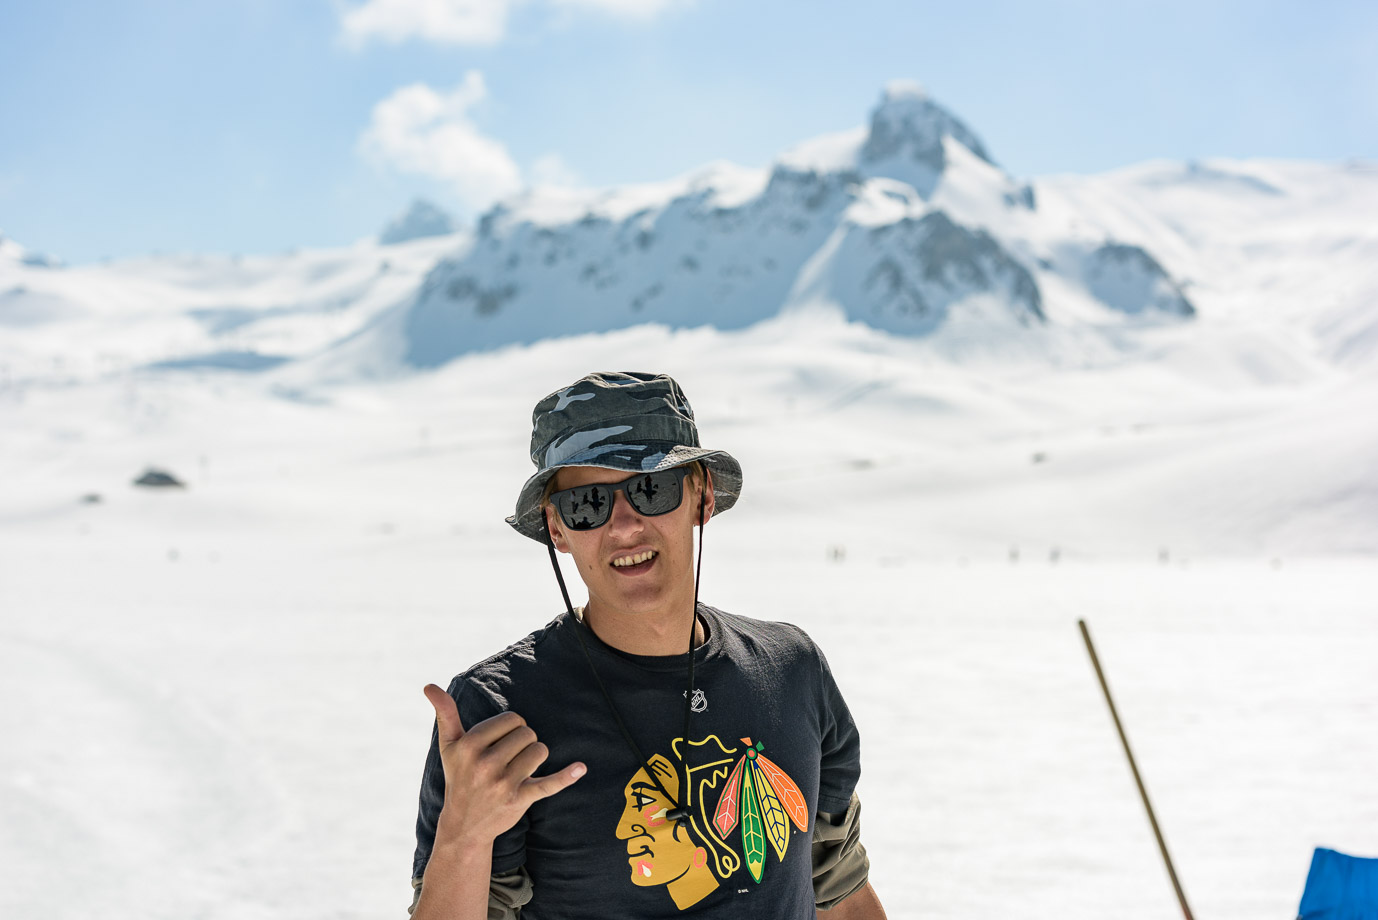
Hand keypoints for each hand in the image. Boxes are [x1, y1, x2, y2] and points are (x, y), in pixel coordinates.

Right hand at [423, 683, 585, 848]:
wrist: (464, 826)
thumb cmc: (459, 776)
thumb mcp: (449, 746)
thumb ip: (445, 713)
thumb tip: (428, 686)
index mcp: (469, 745)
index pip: (512, 719)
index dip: (511, 728)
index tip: (499, 743)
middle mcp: (485, 763)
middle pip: (527, 733)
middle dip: (523, 742)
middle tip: (507, 759)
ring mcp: (503, 783)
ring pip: (539, 751)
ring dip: (534, 758)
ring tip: (517, 770)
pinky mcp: (519, 800)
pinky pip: (548, 783)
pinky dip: (566, 776)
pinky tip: (580, 768)